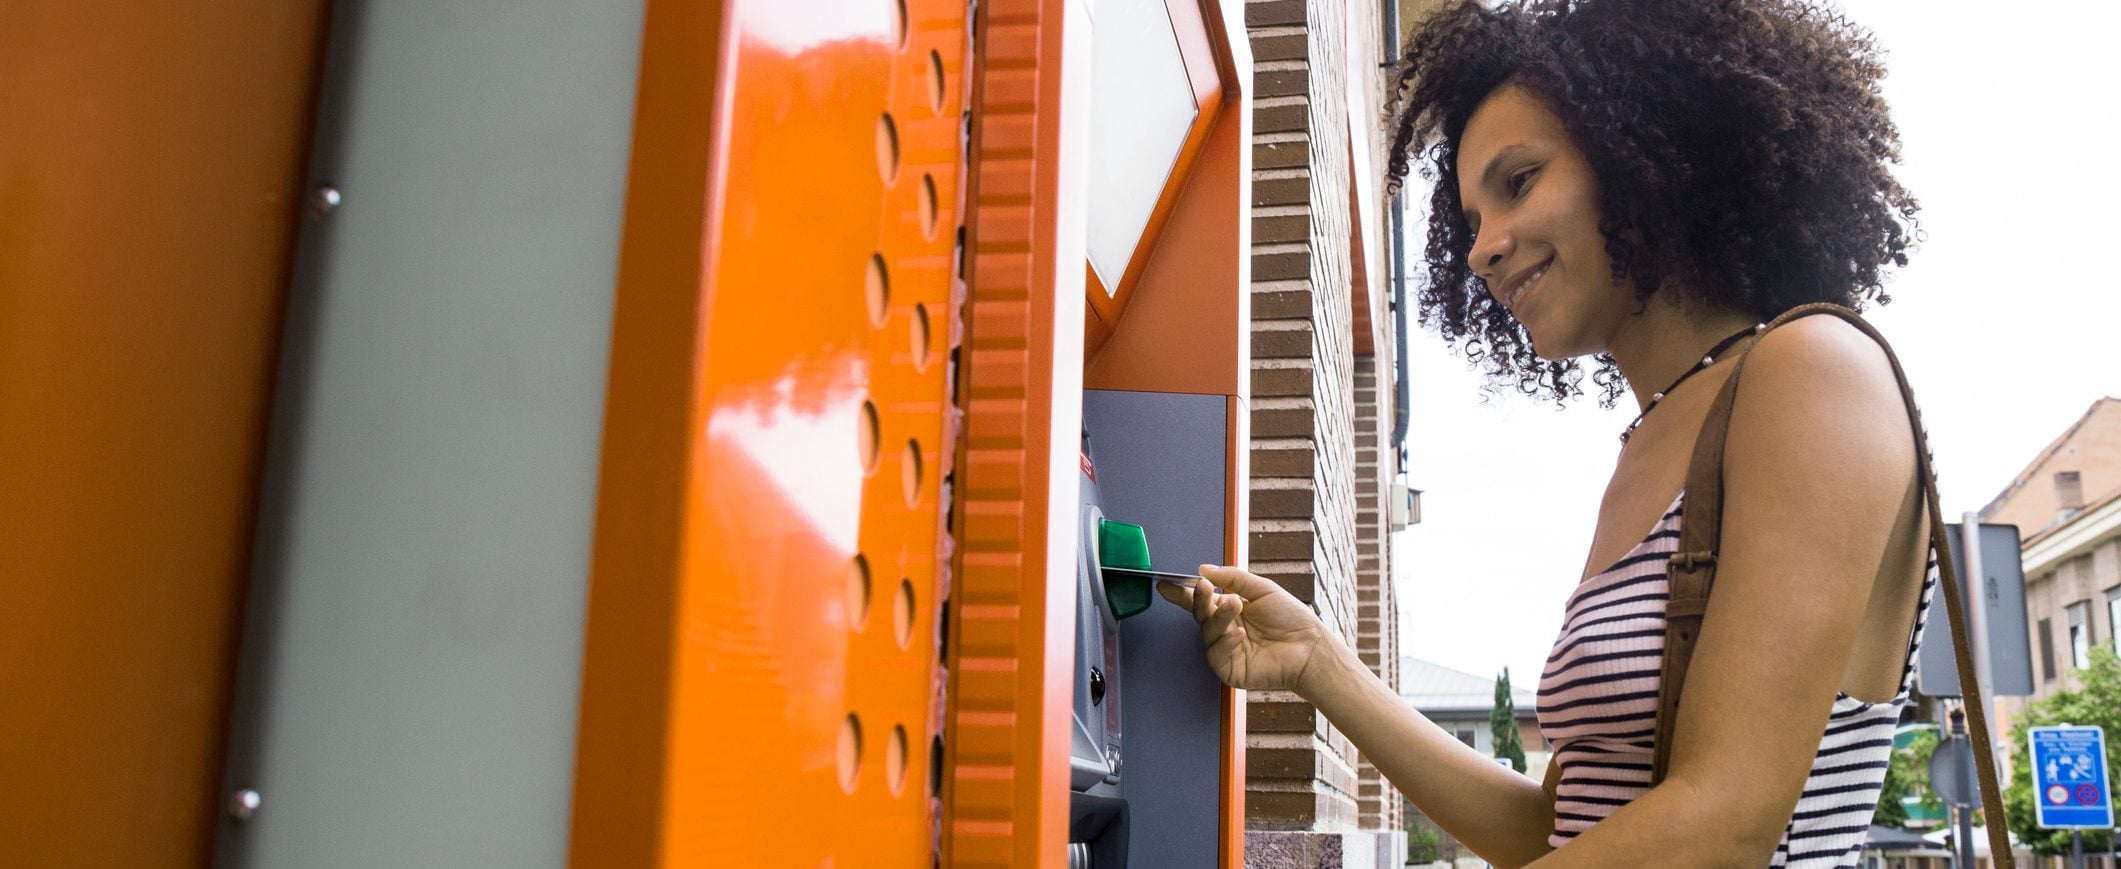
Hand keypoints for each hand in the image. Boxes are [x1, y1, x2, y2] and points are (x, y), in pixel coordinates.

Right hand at [1156, 564, 1330, 693]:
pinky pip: (1216, 654)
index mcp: (1230, 608)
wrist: (1309, 647)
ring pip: (1208, 632)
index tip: (1165, 584)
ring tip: (1236, 605)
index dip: (1183, 593)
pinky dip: (1225, 642)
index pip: (1201, 600)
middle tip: (1203, 587)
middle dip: (1198, 599)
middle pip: (1200, 614)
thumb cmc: (1290, 618)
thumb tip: (1203, 569)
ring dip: (1219, 617)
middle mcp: (1224, 628)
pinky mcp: (1230, 669)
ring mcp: (1226, 650)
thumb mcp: (1262, 588)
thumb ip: (1232, 577)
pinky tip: (1239, 634)